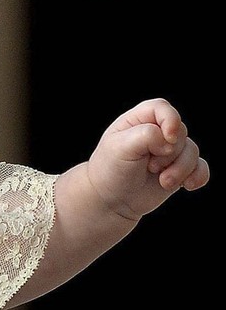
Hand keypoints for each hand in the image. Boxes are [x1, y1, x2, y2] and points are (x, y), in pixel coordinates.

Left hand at [90, 98, 208, 219]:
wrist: (110, 201)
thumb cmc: (109, 170)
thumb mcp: (120, 148)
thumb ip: (146, 135)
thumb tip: (170, 140)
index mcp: (138, 120)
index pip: (162, 108)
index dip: (170, 120)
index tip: (168, 138)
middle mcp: (156, 132)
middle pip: (181, 132)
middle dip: (169, 153)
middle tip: (150, 167)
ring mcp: (169, 151)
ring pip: (192, 152)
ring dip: (180, 169)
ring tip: (162, 181)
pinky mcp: (179, 169)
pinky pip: (200, 168)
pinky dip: (197, 176)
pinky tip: (187, 185)